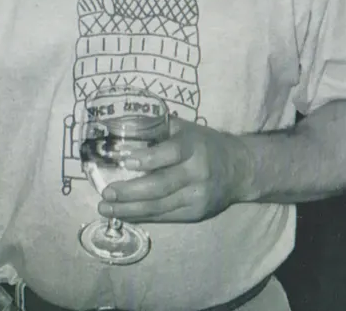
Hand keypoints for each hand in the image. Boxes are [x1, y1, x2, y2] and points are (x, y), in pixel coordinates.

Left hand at [98, 118, 247, 223]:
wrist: (239, 169)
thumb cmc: (204, 144)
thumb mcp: (186, 129)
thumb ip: (158, 128)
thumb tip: (121, 127)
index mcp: (194, 146)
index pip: (170, 153)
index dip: (148, 158)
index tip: (125, 161)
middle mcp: (197, 173)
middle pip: (161, 186)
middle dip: (130, 192)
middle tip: (106, 193)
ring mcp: (197, 196)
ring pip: (159, 207)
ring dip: (129, 209)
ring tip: (105, 209)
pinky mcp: (196, 213)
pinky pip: (165, 217)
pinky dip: (142, 217)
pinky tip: (124, 215)